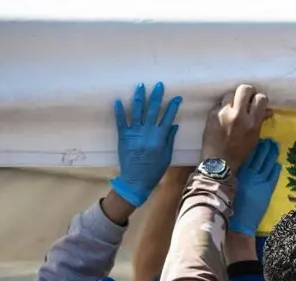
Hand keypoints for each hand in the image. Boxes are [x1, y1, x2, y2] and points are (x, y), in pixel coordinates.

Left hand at [111, 82, 181, 206]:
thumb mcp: (166, 156)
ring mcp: (135, 134)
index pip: (168, 118)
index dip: (172, 106)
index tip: (176, 97)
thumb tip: (173, 125)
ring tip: (140, 86)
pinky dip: (119, 111)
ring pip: (137, 112)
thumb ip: (169, 139)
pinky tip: (118, 100)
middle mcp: (148, 133)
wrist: (136, 180)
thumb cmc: (153, 170)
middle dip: (156, 96)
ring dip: (139, 98)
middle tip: (159, 85)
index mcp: (160, 138)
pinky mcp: (123, 137)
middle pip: (153, 110)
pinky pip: (121, 121)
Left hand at [201, 84, 268, 170]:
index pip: (260, 99)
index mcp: (252, 123)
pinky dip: (222, 109)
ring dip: (233, 99)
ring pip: (230, 94)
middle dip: (247, 91)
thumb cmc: (239, 153)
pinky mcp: (212, 114)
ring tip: (232, 109)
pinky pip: (220, 104)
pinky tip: (223, 118)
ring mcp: (223, 113)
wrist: (218, 162)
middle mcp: (238, 115)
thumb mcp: (254, 138)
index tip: (257, 102)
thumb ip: (260, 121)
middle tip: (246, 98)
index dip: (259, 98)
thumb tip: (267, 110)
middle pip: (244, 89)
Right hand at [230, 138, 281, 235]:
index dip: (255, 148)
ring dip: (272, 155)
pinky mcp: (268, 190)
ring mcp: (260, 181)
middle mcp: (250, 175)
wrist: (240, 221)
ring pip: (268, 164)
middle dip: (266, 148)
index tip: (259, 140)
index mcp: (240, 173)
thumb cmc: (233, 204)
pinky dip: (276, 169)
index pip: (249, 156)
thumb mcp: (231, 186)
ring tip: (275, 147)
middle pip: (260, 158)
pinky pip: (273, 176)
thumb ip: (236, 175)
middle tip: (270, 140)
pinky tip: (277, 163)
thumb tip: (240, 165)